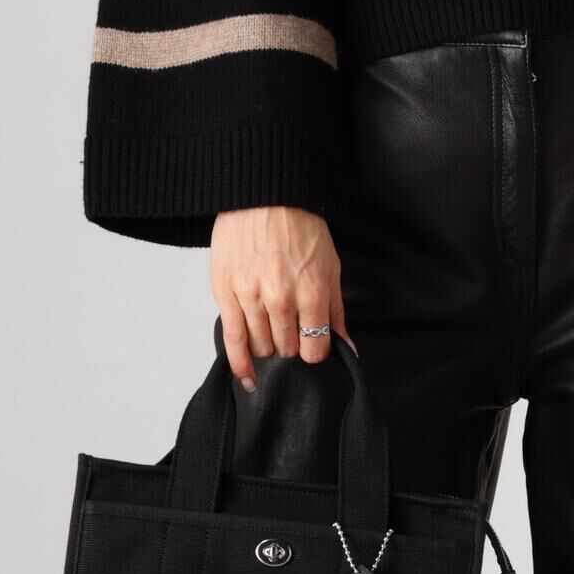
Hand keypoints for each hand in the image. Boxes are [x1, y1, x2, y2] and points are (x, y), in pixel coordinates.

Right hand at [211, 205, 349, 390]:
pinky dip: (239, 363)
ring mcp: (251, 298)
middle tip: (290, 327)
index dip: (315, 350)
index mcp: (311, 293)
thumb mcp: (330, 266)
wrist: (263, 198)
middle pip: (287, 349)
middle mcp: (281, 299)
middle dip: (291, 344)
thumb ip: (336, 311)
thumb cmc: (299, 227)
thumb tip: (347, 347)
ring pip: (261, 346)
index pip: (315, 348)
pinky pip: (232, 340)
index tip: (312, 343)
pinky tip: (245, 376)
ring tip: (270, 329)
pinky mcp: (226, 293)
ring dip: (268, 345)